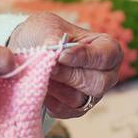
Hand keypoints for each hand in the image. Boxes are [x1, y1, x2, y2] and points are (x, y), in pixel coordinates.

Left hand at [7, 12, 121, 118]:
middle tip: (49, 67)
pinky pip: (65, 110)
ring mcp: (92, 94)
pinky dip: (49, 99)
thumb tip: (55, 49)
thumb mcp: (49, 26)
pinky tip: (39, 85)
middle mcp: (106, 74)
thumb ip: (54, 37)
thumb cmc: (46, 33)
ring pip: (79, 99)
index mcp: (108, 49)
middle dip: (69, 75)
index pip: (106, 57)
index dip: (84, 57)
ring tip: (40, 73)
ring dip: (56, 87)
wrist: (28, 48)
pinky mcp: (75, 109)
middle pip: (97, 83)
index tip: (61, 55)